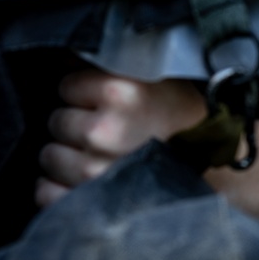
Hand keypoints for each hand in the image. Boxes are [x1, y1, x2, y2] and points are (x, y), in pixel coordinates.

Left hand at [36, 68, 207, 205]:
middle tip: (106, 130)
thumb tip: (60, 57)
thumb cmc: (178, 116)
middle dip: (76, 125)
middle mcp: (105, 131)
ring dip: (68, 157)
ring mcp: (95, 171)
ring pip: (50, 157)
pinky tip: (85, 180)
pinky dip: (60, 189)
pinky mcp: (89, 201)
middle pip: (57, 122)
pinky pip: (47, 193)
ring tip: (101, 155)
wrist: (211, 159)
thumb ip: (107, 66)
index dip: (84, 93)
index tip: (106, 103)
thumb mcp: (150, 77)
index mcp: (119, 93)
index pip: (67, 86)